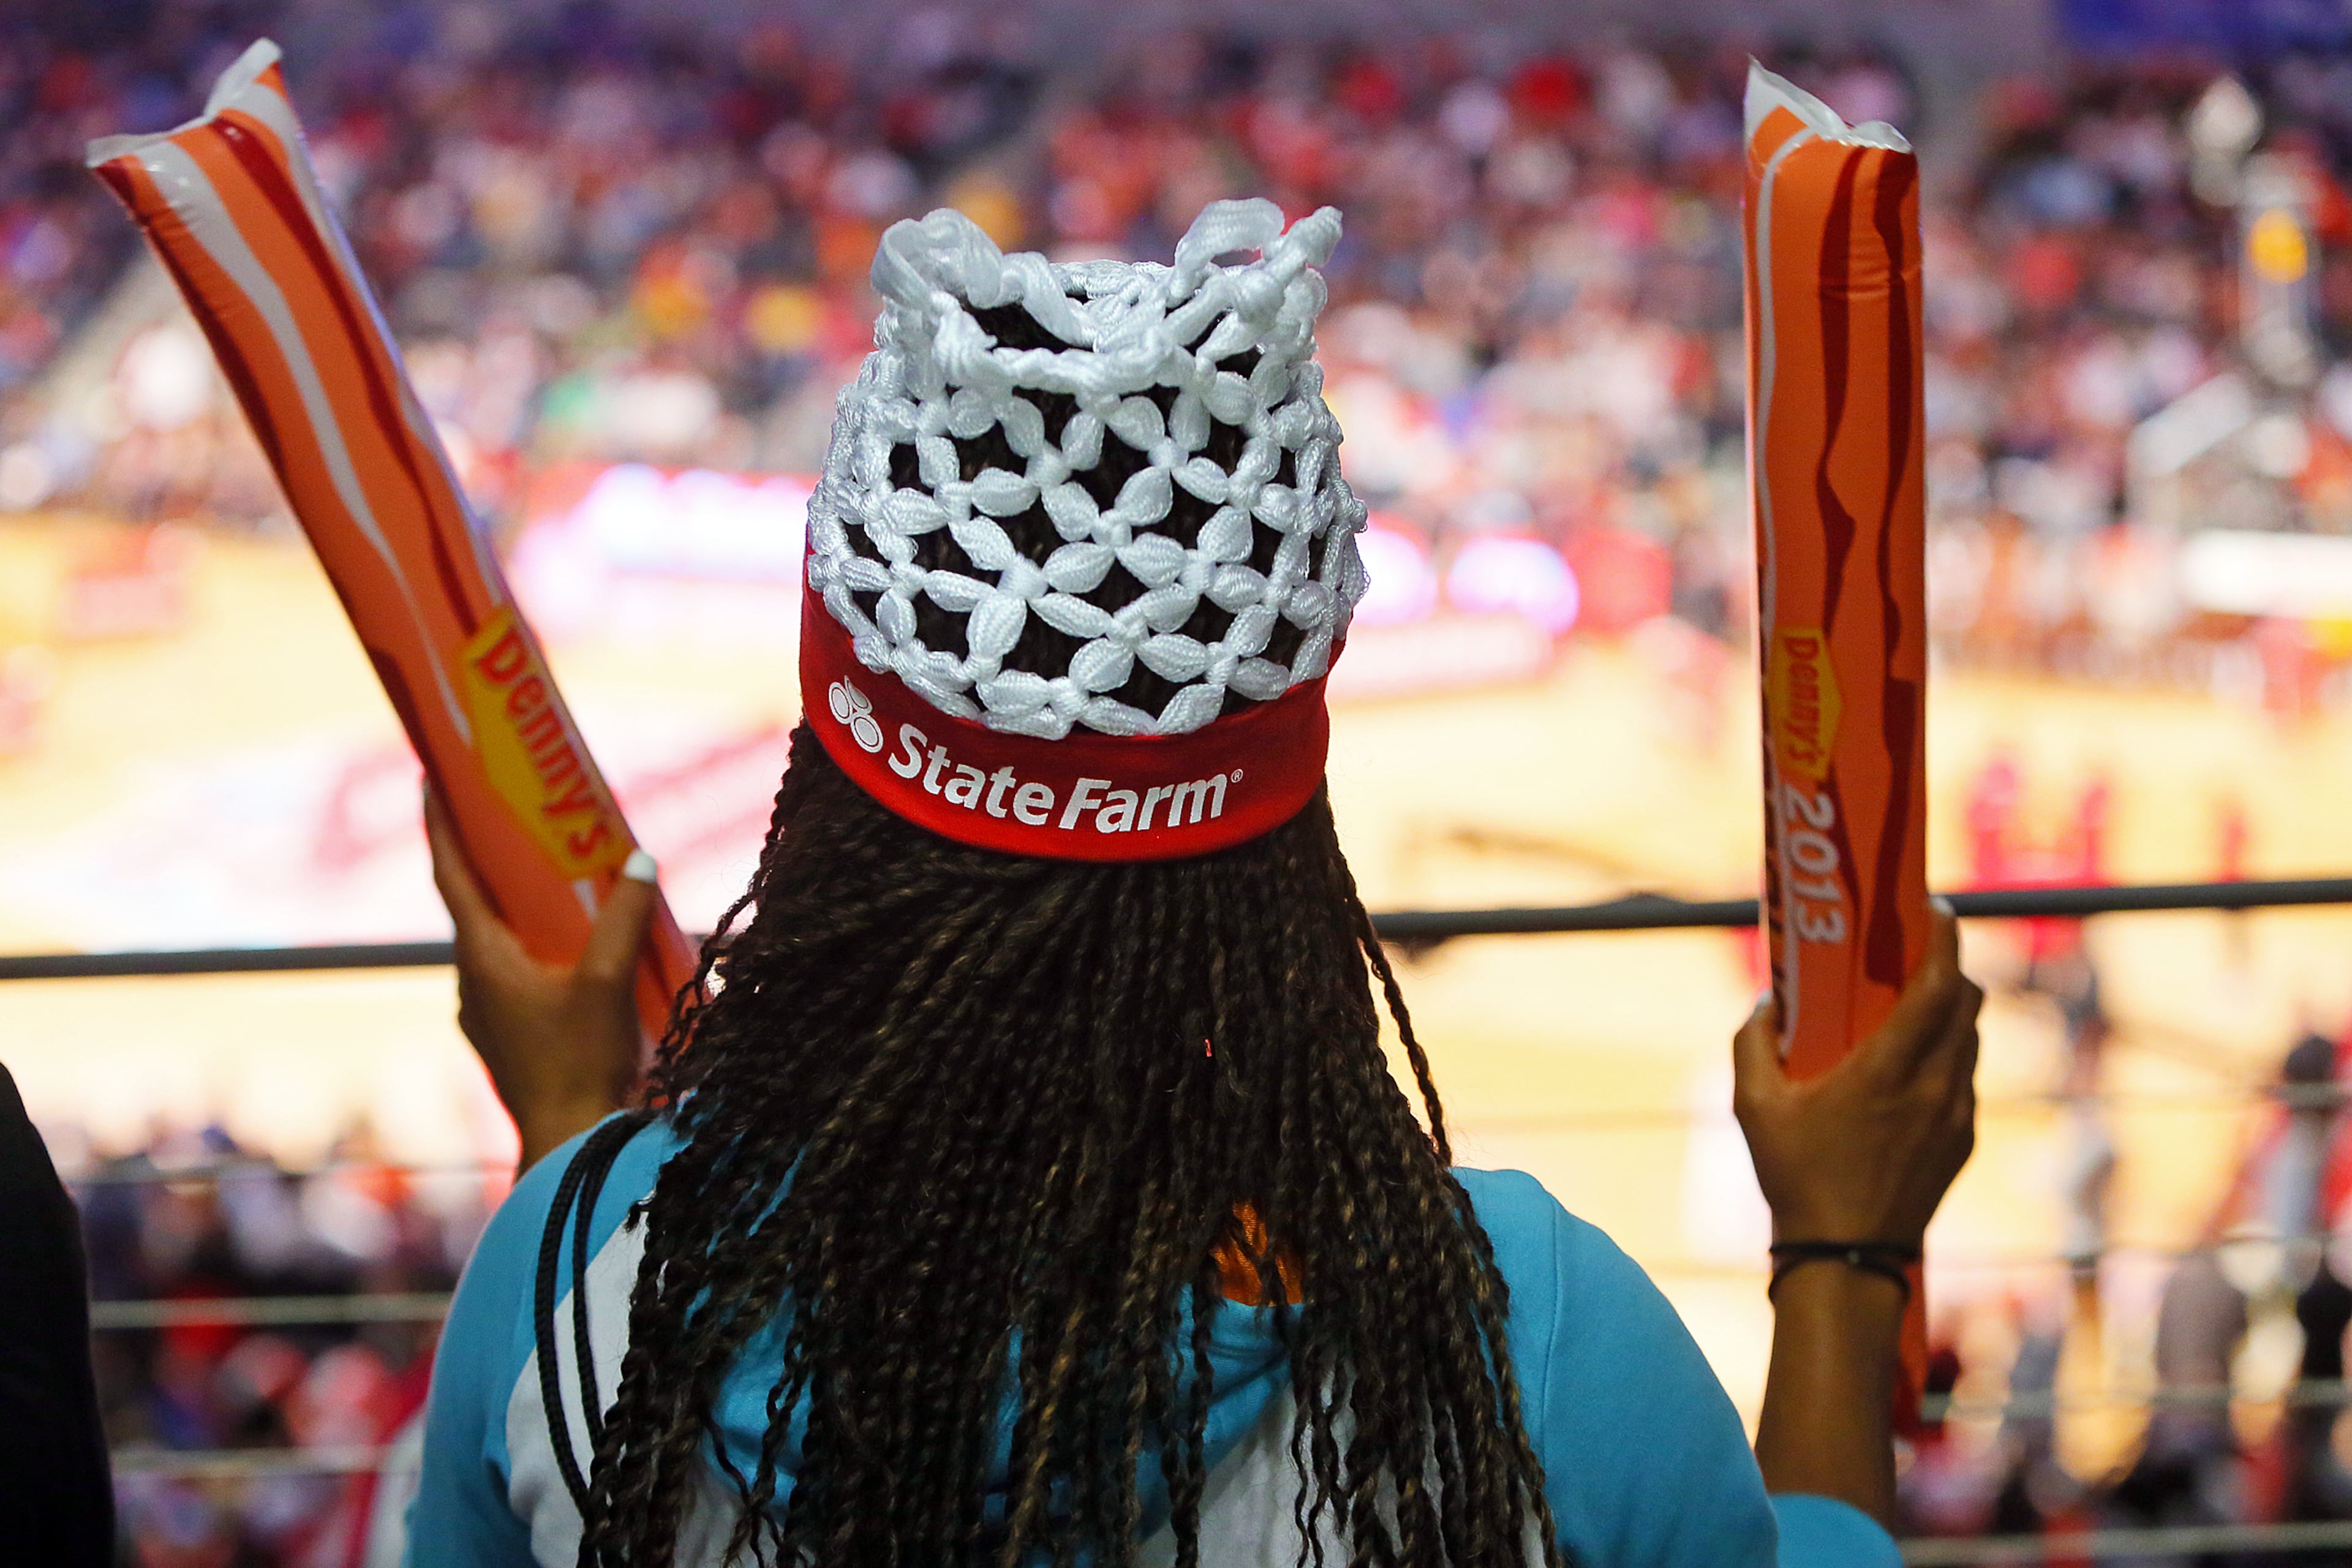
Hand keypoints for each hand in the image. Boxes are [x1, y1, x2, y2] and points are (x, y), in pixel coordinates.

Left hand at [423, 787, 656, 1170]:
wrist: (571, 1146)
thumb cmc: (580, 1064)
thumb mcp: (608, 983)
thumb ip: (624, 919)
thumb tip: (640, 860)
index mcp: (482, 959)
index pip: (452, 875)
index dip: (441, 823)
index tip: (432, 777)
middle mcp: (472, 982)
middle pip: (474, 904)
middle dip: (490, 859)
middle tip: (512, 816)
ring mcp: (487, 1013)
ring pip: (497, 943)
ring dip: (518, 907)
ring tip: (554, 878)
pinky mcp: (509, 1037)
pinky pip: (515, 974)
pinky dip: (537, 946)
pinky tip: (575, 947)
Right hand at [1740, 902, 1981, 1522]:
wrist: (1846, 1256)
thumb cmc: (1795, 1177)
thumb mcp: (1753, 1107)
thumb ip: (1752, 1044)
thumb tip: (1766, 1004)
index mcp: (1887, 1069)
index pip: (1939, 986)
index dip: (1945, 939)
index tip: (1938, 909)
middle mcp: (1934, 1086)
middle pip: (1968, 1002)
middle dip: (1949, 967)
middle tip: (1918, 951)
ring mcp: (1955, 1115)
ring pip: (1971, 1040)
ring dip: (1950, 1012)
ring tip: (1913, 1006)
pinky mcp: (1962, 1141)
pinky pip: (1965, 1079)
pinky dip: (1947, 1056)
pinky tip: (1911, 1066)